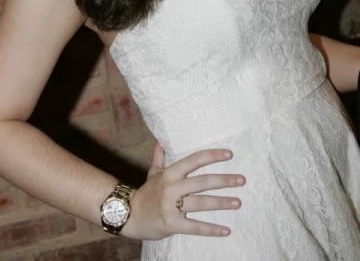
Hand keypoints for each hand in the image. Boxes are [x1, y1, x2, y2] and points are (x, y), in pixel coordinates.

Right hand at [123, 143, 244, 239]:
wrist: (129, 215)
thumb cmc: (146, 193)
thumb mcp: (152, 174)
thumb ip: (159, 158)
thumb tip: (160, 142)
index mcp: (170, 173)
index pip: (194, 160)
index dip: (212, 156)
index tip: (229, 155)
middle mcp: (172, 187)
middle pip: (203, 181)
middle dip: (224, 180)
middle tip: (242, 179)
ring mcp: (172, 206)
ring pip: (202, 203)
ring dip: (222, 203)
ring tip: (238, 202)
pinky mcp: (172, 224)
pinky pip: (195, 227)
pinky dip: (211, 229)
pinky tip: (226, 230)